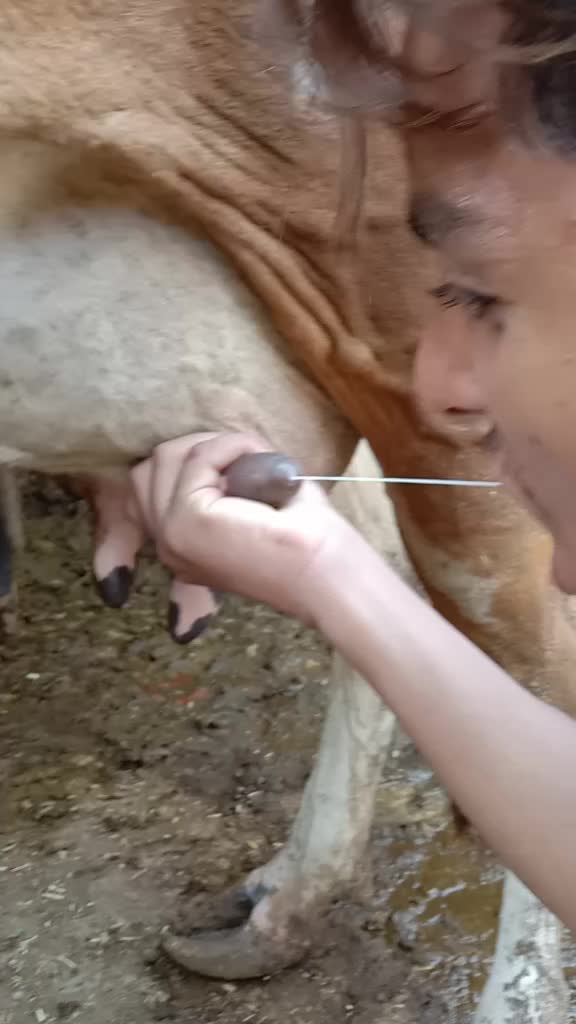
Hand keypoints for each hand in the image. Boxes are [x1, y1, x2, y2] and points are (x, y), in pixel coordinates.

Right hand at [130, 432, 347, 623]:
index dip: (175, 468)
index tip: (221, 466)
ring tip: (255, 464)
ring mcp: (170, 535)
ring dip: (216, 446)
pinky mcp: (186, 520)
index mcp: (178, 547)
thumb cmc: (302, 533)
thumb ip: (217, 483)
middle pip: (149, 466)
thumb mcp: (248, 501)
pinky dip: (230, 449)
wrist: (325, 568)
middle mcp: (167, 546)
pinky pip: (197, 459)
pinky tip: (259, 467)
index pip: (139, 494)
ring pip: (167, 456)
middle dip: (196, 448)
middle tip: (245, 459)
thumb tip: (204, 447)